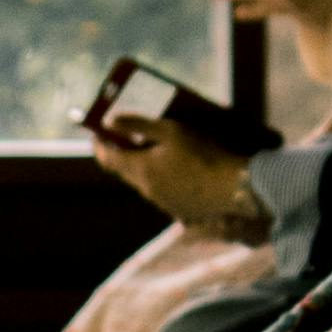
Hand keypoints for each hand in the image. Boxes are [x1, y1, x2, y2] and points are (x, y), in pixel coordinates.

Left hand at [88, 111, 264, 242]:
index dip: (99, 144)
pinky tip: (177, 168)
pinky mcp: (179, 210)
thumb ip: (138, 125)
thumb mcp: (171, 130)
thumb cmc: (203, 153)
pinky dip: (161, 178)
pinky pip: (162, 191)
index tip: (96, 132)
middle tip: (125, 137)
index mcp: (141, 170)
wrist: (235, 187)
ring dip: (143, 166)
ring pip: (144, 182)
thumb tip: (110, 121)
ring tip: (154, 150)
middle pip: (124, 171)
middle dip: (121, 153)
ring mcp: (163, 203)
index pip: (108, 158)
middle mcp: (147, 190)